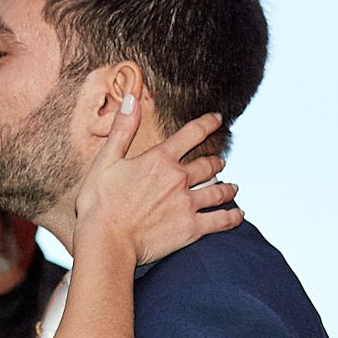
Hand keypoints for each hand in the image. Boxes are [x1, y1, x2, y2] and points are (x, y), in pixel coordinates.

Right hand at [74, 76, 240, 263]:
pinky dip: (232, 217)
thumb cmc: (99, 203)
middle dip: (216, 161)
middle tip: (221, 162)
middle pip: (208, 165)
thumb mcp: (105, 160)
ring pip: (218, 191)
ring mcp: (187, 204)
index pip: (191, 134)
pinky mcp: (191, 228)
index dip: (207, 123)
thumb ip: (122, 129)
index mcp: (160, 159)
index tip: (217, 118)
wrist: (106, 240)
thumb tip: (131, 97)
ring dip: (228, 188)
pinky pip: (220, 220)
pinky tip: (238, 215)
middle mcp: (179, 178)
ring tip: (234, 188)